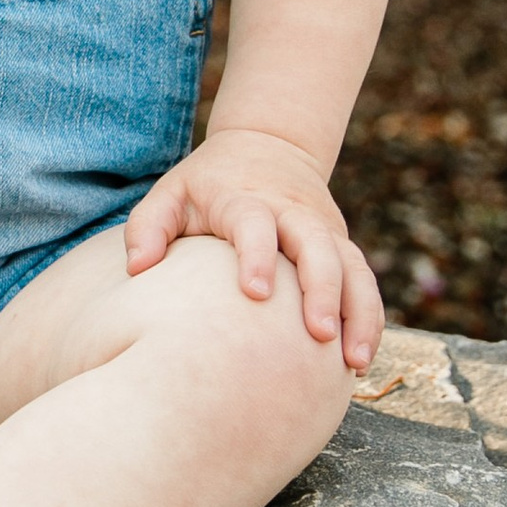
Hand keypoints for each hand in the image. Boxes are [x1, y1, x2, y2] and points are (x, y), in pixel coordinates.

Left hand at [124, 126, 384, 370]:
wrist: (268, 145)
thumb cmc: (209, 183)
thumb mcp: (172, 192)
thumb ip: (149, 226)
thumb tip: (137, 268)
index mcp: (245, 199)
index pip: (255, 223)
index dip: (257, 254)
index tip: (255, 293)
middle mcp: (292, 212)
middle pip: (316, 245)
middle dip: (323, 289)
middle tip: (319, 334)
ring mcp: (323, 228)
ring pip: (351, 265)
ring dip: (358, 311)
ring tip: (354, 361)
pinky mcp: (341, 243)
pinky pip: (363, 279)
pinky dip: (369, 316)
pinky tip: (362, 357)